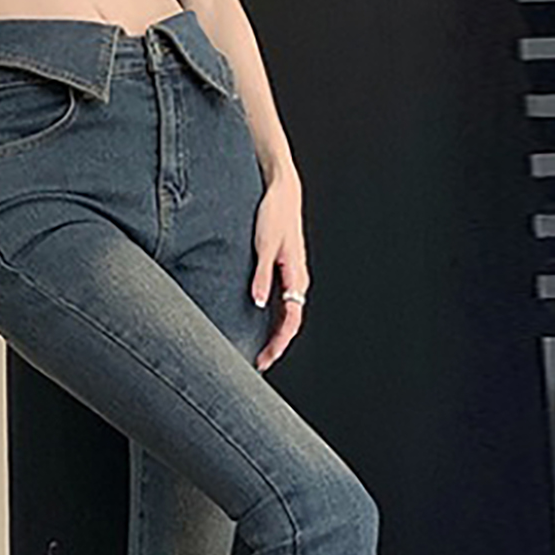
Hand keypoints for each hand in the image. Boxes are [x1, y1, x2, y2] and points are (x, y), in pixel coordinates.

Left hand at [250, 172, 308, 370]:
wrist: (281, 191)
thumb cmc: (275, 214)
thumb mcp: (264, 246)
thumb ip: (261, 276)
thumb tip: (258, 302)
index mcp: (296, 276)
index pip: (292, 319)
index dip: (279, 342)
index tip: (266, 357)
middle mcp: (297, 281)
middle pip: (289, 323)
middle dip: (275, 346)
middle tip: (258, 364)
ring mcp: (290, 278)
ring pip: (285, 316)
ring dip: (273, 336)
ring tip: (257, 353)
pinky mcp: (282, 272)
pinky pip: (280, 304)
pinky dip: (270, 321)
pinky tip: (258, 329)